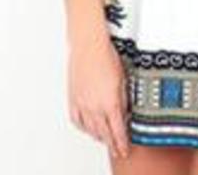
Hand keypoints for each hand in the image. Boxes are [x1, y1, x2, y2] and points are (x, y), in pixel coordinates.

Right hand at [67, 34, 129, 160]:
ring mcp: (82, 104)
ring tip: (105, 140)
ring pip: (90, 130)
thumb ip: (123, 100)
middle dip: (112, 144)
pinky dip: (84, 128)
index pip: (117, 131)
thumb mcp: (123, 79)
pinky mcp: (73, 99)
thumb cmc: (107, 57)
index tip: (125, 150)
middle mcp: (94, 107)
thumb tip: (124, 113)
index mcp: (109, 103)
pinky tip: (88, 128)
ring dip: (99, 137)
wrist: (89, 46)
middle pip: (104, 134)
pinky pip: (77, 121)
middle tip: (117, 150)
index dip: (122, 143)